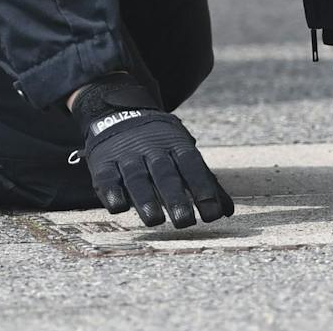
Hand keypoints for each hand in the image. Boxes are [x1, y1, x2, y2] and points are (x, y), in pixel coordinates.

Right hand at [72, 73, 232, 228]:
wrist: (119, 111)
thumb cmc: (160, 144)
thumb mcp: (183, 153)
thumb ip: (206, 182)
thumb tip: (228, 212)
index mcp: (176, 145)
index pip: (192, 166)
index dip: (203, 189)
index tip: (213, 215)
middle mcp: (152, 149)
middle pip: (165, 174)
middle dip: (175, 198)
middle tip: (185, 221)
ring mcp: (127, 156)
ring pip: (136, 177)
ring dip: (145, 199)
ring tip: (154, 220)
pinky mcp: (104, 164)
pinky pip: (107, 178)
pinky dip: (112, 192)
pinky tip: (120, 208)